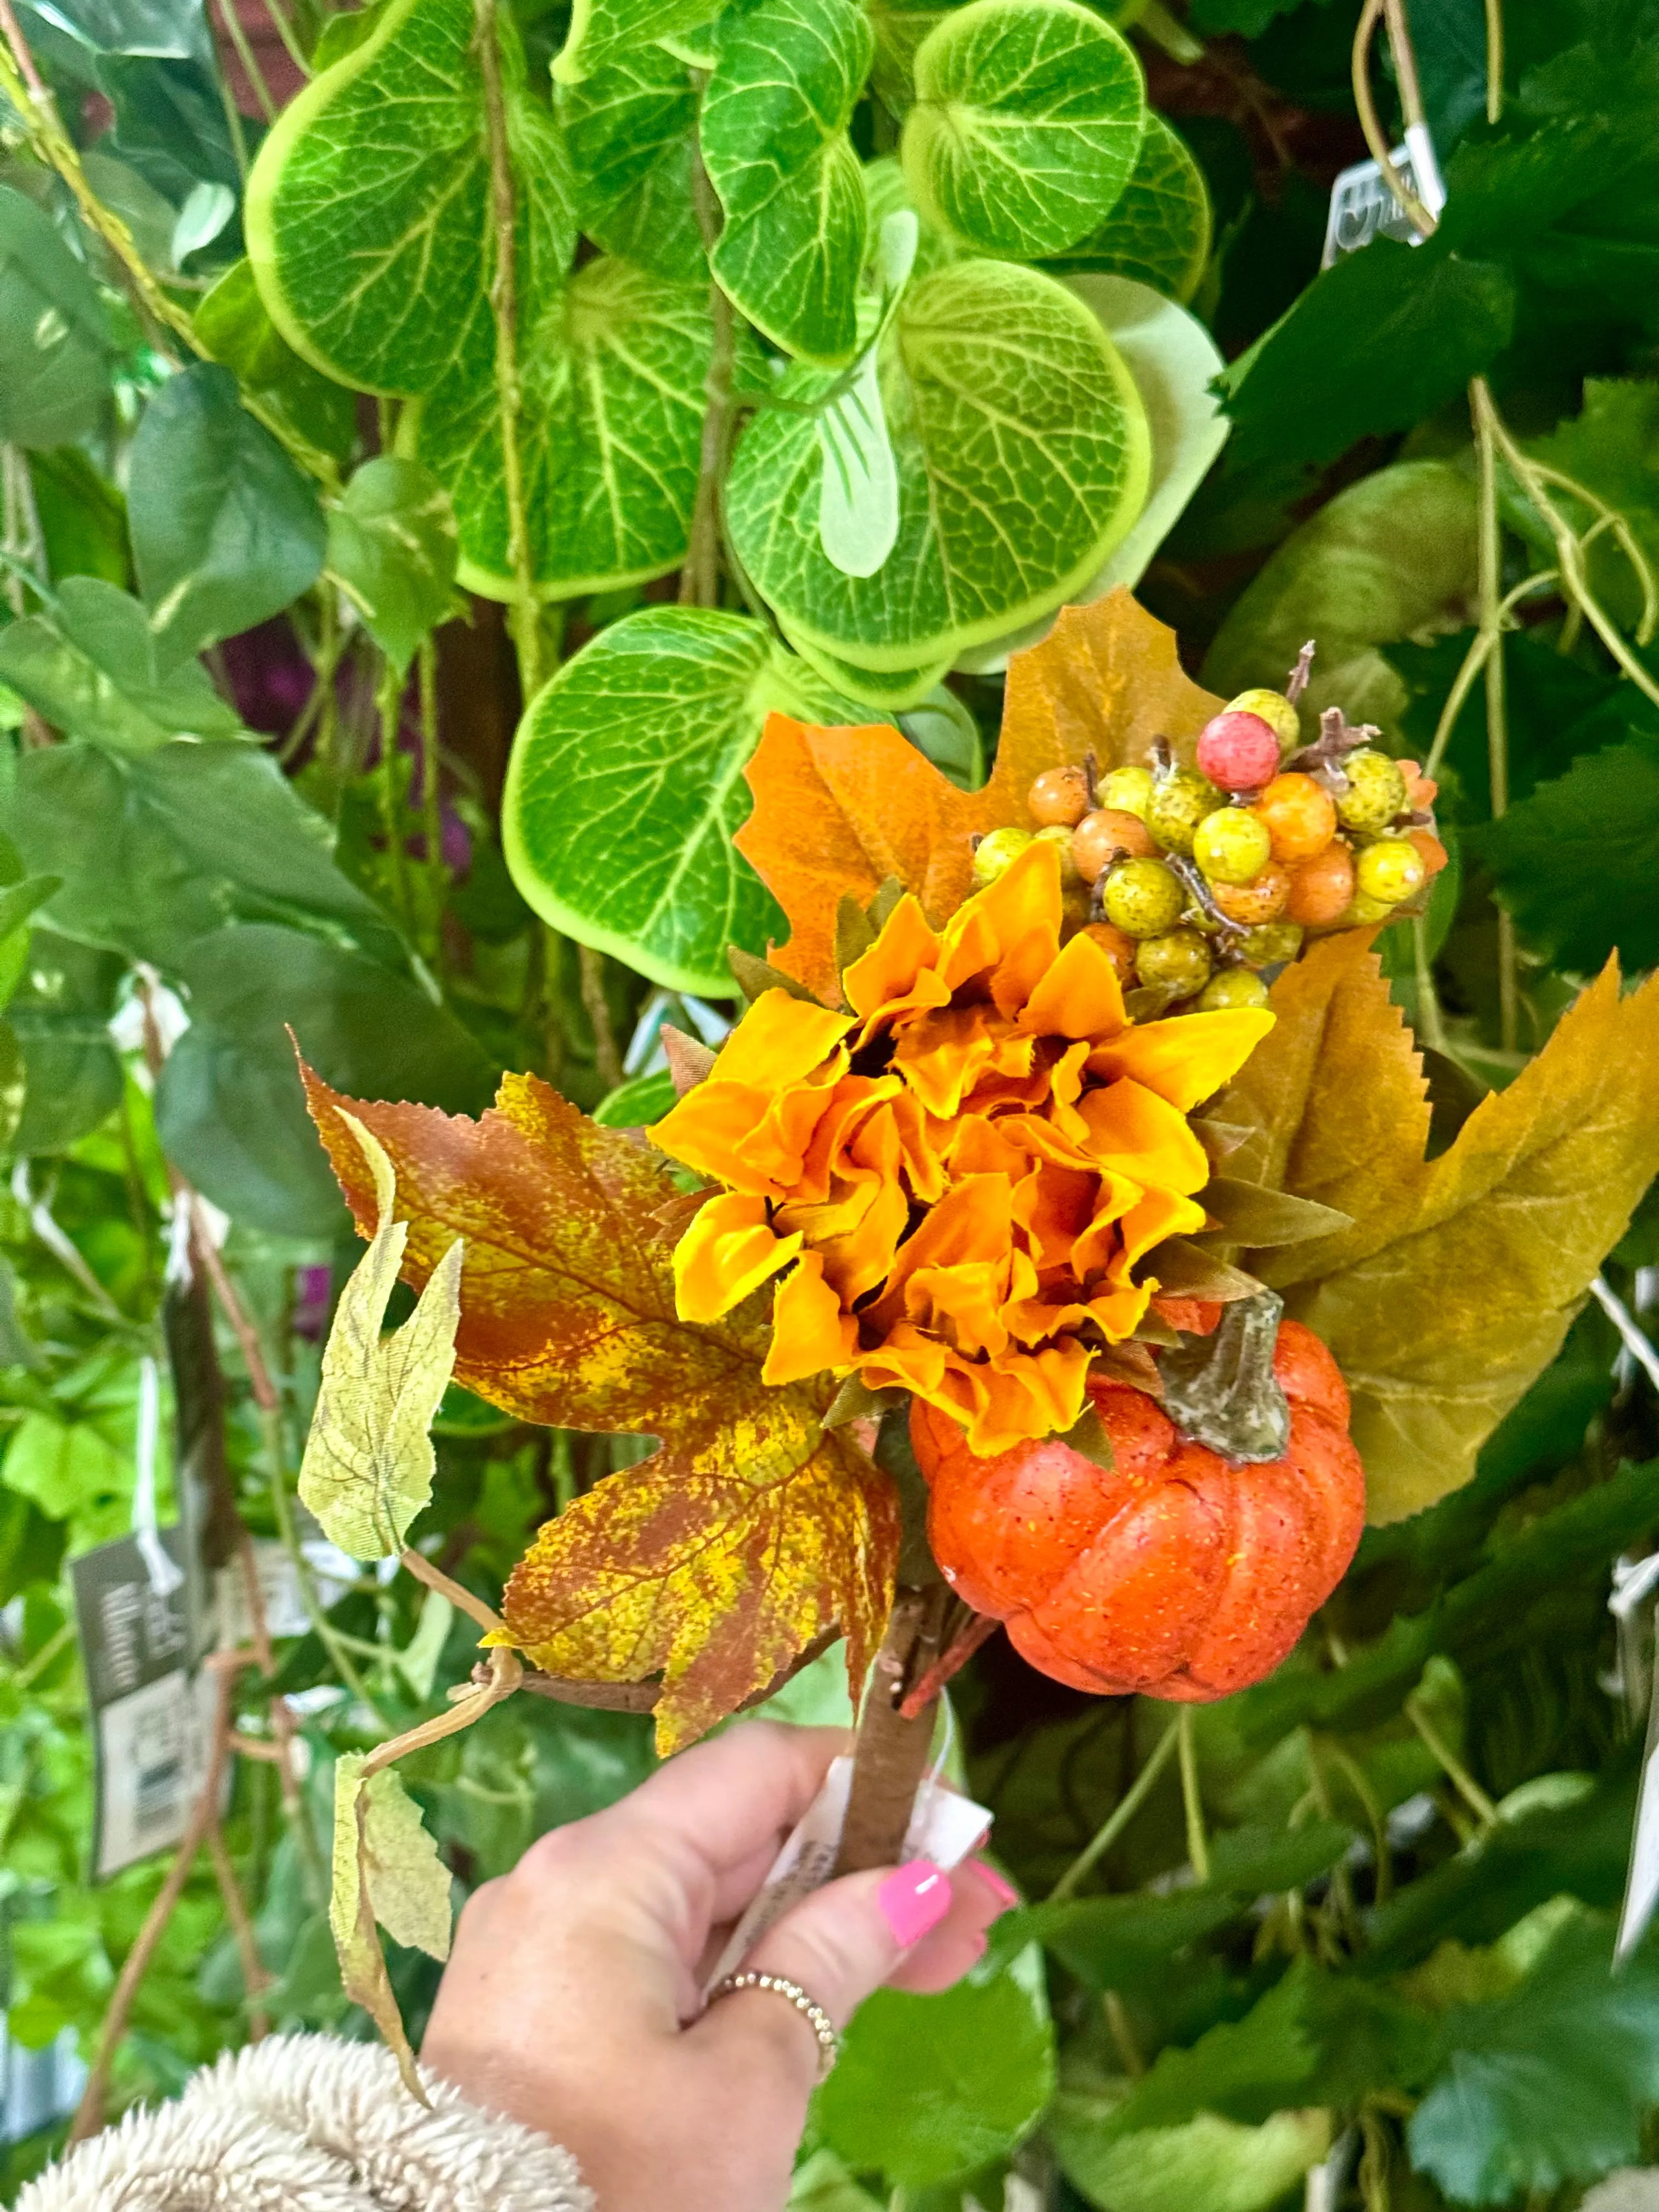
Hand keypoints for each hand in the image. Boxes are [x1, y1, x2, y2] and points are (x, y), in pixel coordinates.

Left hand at [422, 1720, 1015, 2211]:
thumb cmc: (614, 2190)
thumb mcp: (750, 2081)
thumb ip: (831, 1959)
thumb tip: (914, 1881)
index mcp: (604, 1867)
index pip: (761, 1768)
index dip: (873, 1789)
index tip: (966, 1837)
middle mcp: (561, 1880)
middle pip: (737, 1831)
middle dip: (863, 1866)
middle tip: (973, 1921)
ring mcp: (540, 1946)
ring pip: (703, 1898)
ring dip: (814, 1920)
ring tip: (922, 1963)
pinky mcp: (536, 2010)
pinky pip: (659, 1953)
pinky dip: (744, 1965)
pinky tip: (820, 1996)